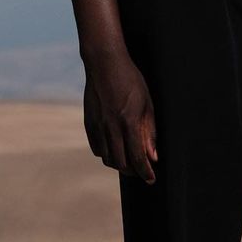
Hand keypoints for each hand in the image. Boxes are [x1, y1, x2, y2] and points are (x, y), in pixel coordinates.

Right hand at [82, 48, 158, 183]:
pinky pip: (96, 148)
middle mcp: (111, 127)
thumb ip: (150, 131)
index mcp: (128, 122)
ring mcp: (97, 125)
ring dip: (119, 164)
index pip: (137, 158)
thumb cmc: (130, 79)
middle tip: (142, 171)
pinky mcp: (88, 122)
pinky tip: (114, 150)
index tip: (151, 179)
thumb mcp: (147, 103)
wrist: (104, 63)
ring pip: (107, 158)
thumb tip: (153, 156)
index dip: (145, 172)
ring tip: (129, 161)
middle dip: (133, 172)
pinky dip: (106, 154)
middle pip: (121, 163)